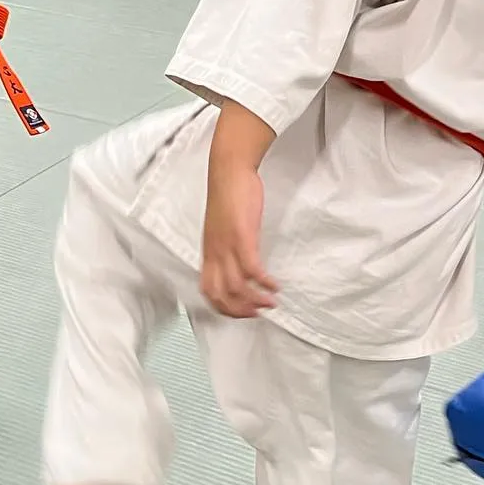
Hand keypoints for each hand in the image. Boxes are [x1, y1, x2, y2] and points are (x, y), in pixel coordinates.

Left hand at [200, 160, 277, 317]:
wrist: (229, 171)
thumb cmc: (228, 196)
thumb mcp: (221, 228)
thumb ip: (225, 247)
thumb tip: (235, 263)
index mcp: (208, 252)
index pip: (208, 291)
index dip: (224, 308)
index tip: (242, 312)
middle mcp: (214, 253)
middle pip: (221, 295)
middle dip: (240, 311)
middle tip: (258, 313)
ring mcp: (226, 246)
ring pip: (236, 287)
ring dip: (255, 301)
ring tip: (270, 303)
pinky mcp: (241, 236)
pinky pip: (252, 268)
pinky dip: (264, 282)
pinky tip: (274, 286)